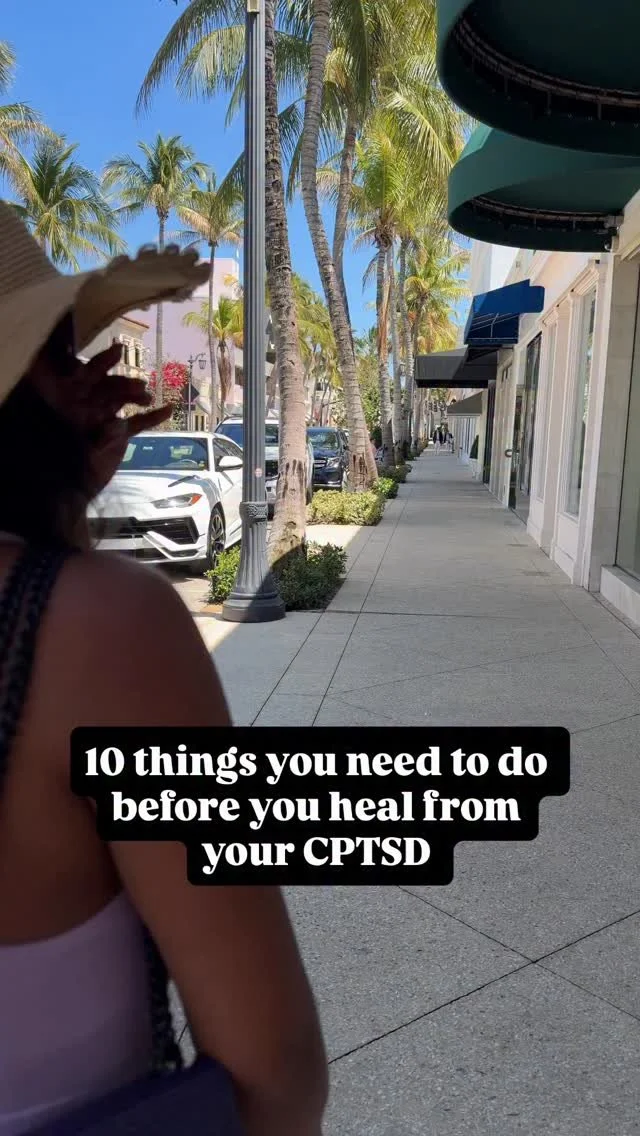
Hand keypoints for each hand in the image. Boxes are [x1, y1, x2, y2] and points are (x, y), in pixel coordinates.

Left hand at [31, 341, 173, 494]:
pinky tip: (169, 409)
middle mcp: (88, 403)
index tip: (120, 351)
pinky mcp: (120, 433)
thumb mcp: (66, 432)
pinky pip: (138, 422)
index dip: (103, 362)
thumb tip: (110, 413)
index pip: (87, 374)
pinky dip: (152, 417)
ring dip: (137, 396)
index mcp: (71, 398)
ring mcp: (106, 416)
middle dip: (124, 384)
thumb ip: (86, 423)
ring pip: (124, 399)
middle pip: (109, 386)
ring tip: (147, 397)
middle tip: (139, 387)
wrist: (71, 488)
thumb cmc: (60, 458)